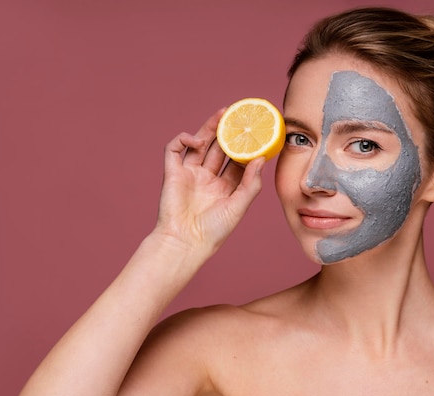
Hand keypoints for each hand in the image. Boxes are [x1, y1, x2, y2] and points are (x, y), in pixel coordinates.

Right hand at [154, 109, 264, 253]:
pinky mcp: (172, 173)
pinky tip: (196, 139)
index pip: (236, 161)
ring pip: (199, 145)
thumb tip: (261, 158)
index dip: (245, 147)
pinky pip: (175, 149)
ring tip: (222, 115)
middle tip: (237, 115)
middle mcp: (207, 179)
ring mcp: (189, 175)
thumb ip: (251, 183)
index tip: (256, 133)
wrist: (185, 242)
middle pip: (218, 149)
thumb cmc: (214, 231)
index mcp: (224, 188)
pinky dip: (183, 139)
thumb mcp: (239, 206)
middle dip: (227, 132)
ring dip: (209, 129)